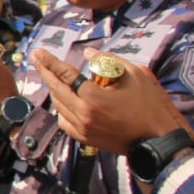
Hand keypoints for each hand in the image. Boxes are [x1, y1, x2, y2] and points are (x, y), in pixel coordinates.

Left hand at [31, 48, 189, 154]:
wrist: (158, 140)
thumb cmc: (150, 106)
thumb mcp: (135, 75)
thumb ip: (108, 61)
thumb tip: (88, 53)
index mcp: (93, 98)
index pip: (65, 75)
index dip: (50, 62)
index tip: (38, 52)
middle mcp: (83, 114)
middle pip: (56, 90)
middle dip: (44, 72)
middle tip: (35, 58)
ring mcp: (83, 129)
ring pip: (58, 106)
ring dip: (54, 90)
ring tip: (52, 76)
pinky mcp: (86, 139)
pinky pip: (65, 122)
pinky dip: (62, 109)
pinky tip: (65, 100)